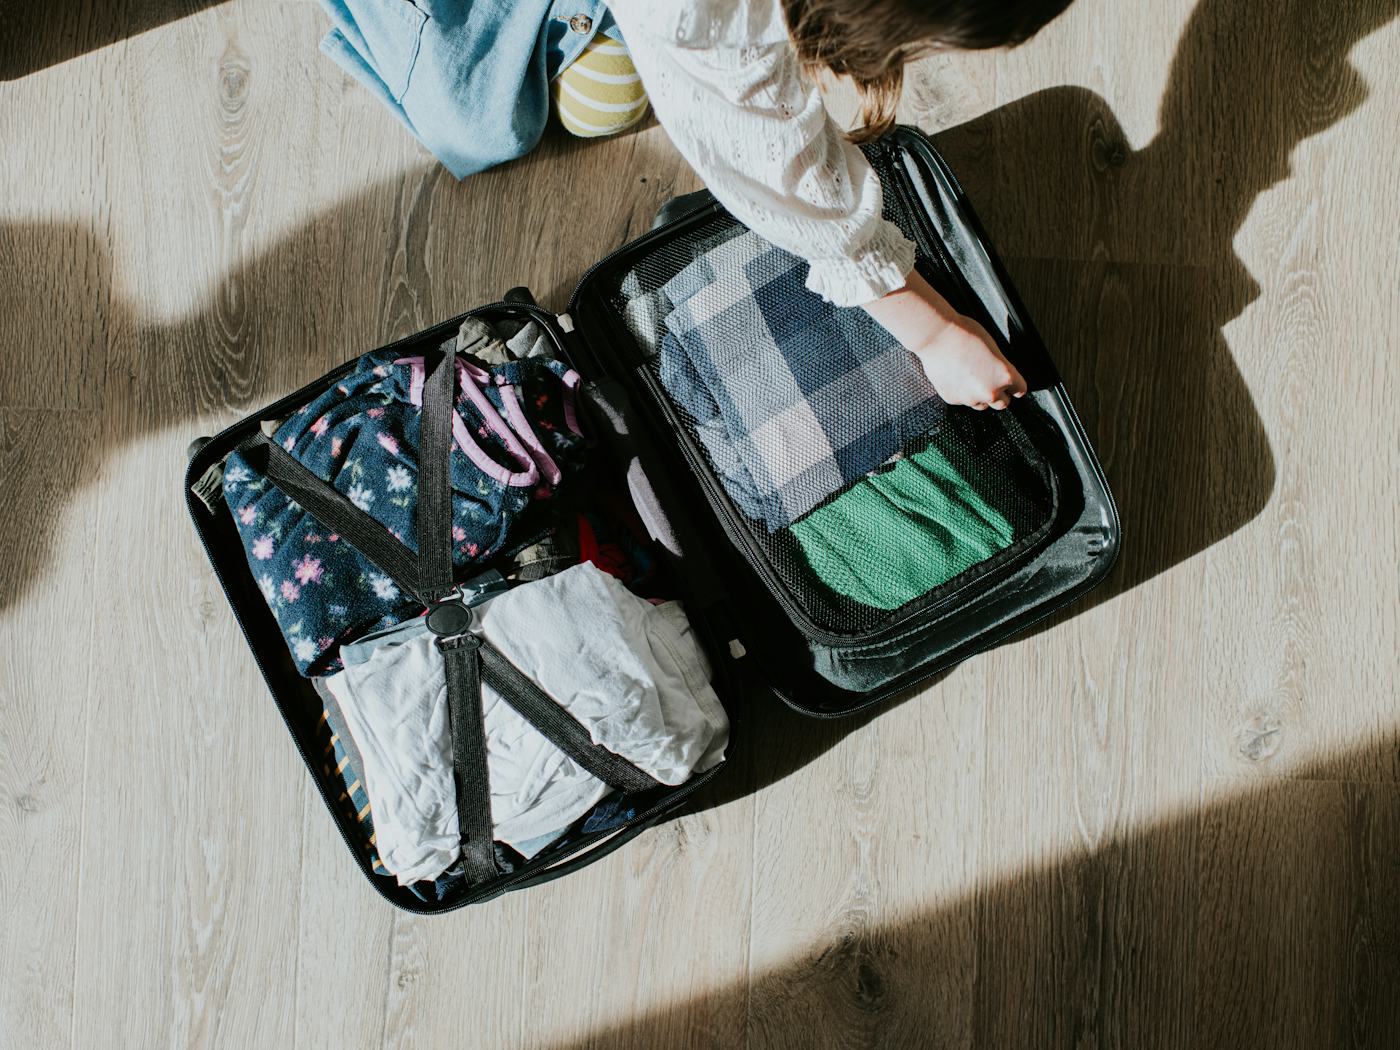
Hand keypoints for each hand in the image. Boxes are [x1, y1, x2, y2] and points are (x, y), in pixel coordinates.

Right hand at [861, 268, 1027, 409]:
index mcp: (1005, 376)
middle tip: (991, 382)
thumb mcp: (993, 348)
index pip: (1020, 390)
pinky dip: (961, 392)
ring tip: (971, 378)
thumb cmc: (964, 334)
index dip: (1016, 386)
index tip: (1013, 387)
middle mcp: (990, 391)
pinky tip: (956, 376)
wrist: (936, 336)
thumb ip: (1000, 367)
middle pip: (1002, 403)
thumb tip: (999, 377)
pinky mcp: (953, 399)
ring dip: (980, 396)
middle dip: (999, 394)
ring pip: (981, 404)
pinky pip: (963, 400)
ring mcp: (970, 398)